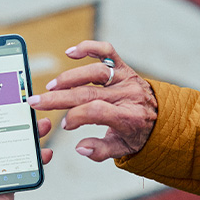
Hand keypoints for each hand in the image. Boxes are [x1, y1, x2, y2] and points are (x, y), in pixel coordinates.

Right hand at [28, 40, 156, 161]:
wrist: (162, 117)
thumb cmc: (138, 134)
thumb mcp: (123, 149)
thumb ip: (100, 151)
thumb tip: (79, 147)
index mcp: (129, 117)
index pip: (96, 111)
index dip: (75, 117)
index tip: (65, 125)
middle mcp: (128, 95)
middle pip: (88, 93)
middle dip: (59, 98)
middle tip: (37, 102)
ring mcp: (126, 78)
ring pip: (95, 72)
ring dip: (69, 78)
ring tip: (51, 86)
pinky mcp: (123, 67)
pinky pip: (107, 52)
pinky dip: (89, 48)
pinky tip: (70, 52)